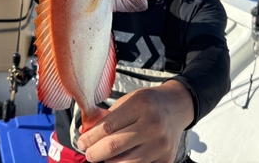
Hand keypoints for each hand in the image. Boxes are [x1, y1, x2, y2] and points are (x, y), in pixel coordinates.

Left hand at [77, 80, 193, 162]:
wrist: (177, 106)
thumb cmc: (148, 103)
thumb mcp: (128, 101)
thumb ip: (107, 117)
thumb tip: (85, 133)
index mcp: (140, 105)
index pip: (107, 127)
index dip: (89, 138)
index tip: (81, 142)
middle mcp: (152, 125)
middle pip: (114, 147)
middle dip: (94, 153)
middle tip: (89, 153)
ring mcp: (161, 144)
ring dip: (109, 162)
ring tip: (104, 156)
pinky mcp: (166, 159)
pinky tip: (121, 158)